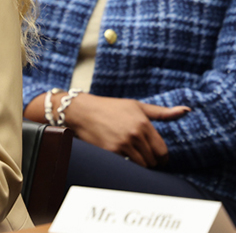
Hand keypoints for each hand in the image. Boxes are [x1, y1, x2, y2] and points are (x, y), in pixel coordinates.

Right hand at [63, 93, 189, 167]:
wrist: (82, 110)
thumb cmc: (111, 107)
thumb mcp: (137, 106)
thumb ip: (162, 112)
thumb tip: (187, 110)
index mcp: (143, 123)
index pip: (162, 150)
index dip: (162, 158)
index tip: (158, 158)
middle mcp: (135, 134)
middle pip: (153, 160)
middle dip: (151, 161)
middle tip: (144, 157)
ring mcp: (122, 144)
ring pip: (142, 165)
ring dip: (140, 164)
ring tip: (133, 157)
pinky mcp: (111, 151)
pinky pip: (127, 165)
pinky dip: (127, 163)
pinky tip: (122, 155)